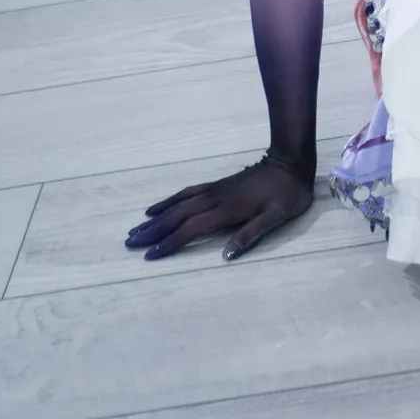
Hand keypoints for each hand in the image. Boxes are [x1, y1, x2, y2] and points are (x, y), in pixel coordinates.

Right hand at [124, 154, 314, 261]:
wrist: (290, 162)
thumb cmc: (287, 194)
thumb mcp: (277, 216)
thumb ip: (251, 234)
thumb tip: (225, 255)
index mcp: (227, 210)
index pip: (191, 229)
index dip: (170, 243)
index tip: (150, 255)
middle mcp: (214, 200)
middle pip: (177, 216)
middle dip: (152, 231)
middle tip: (129, 243)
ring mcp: (213, 191)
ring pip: (177, 204)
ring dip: (156, 218)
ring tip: (135, 229)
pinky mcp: (216, 186)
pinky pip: (185, 193)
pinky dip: (168, 201)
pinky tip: (156, 208)